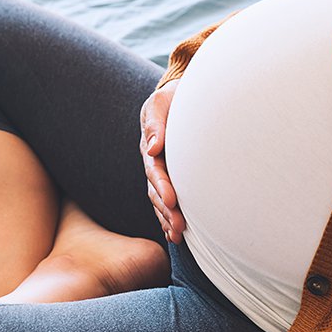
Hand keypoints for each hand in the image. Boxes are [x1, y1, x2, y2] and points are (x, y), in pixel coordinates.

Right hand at [140, 79, 185, 243]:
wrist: (180, 96)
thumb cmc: (172, 98)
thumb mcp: (161, 103)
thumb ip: (155, 124)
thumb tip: (153, 147)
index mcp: (151, 146)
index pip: (155, 170)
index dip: (163, 186)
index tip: (174, 200)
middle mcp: (153, 162)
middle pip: (156, 191)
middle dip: (166, 210)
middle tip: (179, 226)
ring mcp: (161, 172)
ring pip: (161, 200)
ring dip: (167, 218)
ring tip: (178, 235)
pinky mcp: (170, 177)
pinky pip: (167, 200)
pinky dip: (169, 217)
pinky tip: (176, 234)